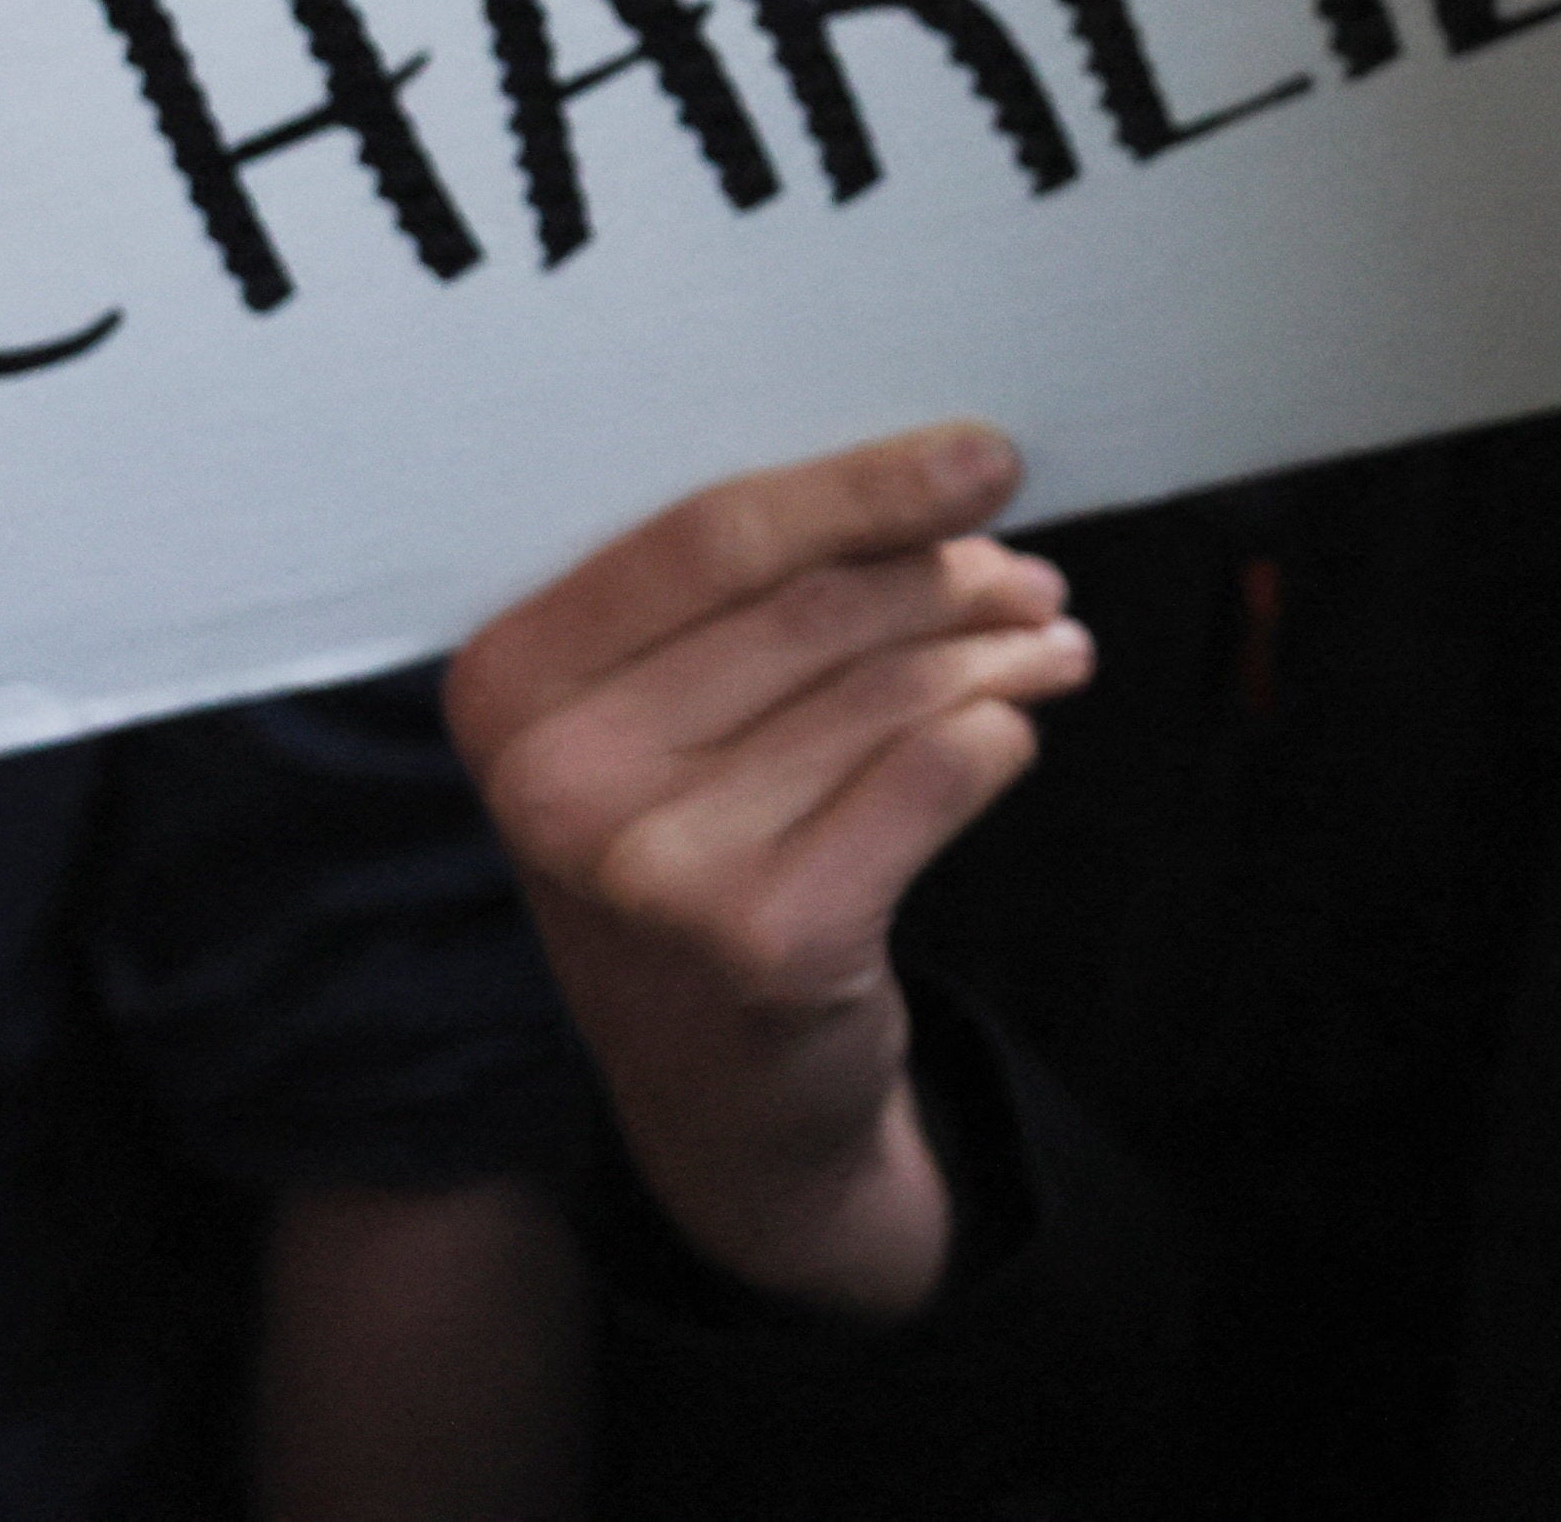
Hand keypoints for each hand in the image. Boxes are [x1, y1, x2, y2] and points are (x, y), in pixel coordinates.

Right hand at [447, 423, 1092, 1320]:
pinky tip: (1012, 732)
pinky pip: (937, 772)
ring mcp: (657, 870)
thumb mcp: (660, 728)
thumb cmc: (699, 861)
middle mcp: (558, 780)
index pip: (708, 536)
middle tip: (1033, 581)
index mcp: (509, 686)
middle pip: (811, 606)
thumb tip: (952, 482)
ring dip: (997, 655)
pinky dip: (999, 737)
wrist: (721, 1103)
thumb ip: (750, 603)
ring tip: (1051, 646)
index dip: (865, 485)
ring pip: (888, 688)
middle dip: (950, 577)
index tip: (987, 457)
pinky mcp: (768, 939)